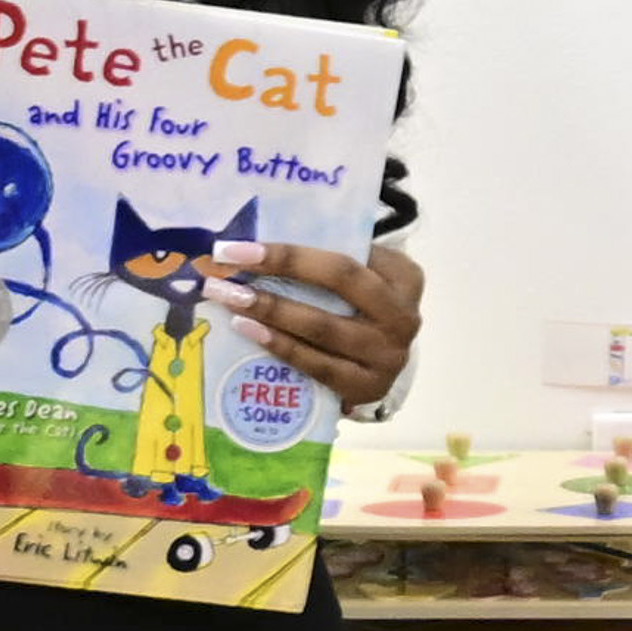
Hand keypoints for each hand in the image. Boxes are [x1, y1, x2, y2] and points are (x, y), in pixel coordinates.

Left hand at [215, 235, 422, 413]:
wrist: (382, 361)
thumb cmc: (361, 308)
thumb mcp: (362, 275)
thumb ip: (328, 257)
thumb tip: (256, 242)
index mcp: (404, 278)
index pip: (345, 255)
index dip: (290, 251)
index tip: (239, 247)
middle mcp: (404, 316)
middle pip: (340, 281)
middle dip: (280, 268)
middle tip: (226, 267)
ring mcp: (389, 356)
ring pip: (323, 327)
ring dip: (271, 311)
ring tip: (230, 299)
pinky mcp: (369, 388)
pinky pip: (317, 365)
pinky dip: (281, 347)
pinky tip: (250, 332)